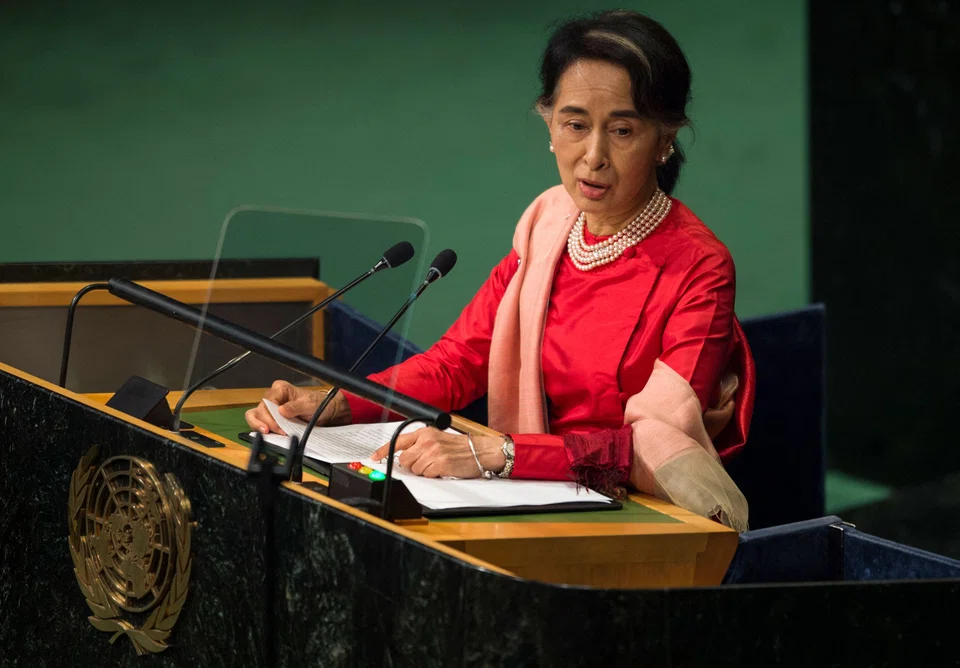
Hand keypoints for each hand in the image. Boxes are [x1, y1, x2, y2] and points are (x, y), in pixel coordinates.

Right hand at [244, 380, 349, 434]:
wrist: (324, 411)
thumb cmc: (317, 403)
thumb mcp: (309, 404)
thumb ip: (295, 407)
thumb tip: (281, 410)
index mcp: (280, 389)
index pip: (267, 402)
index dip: (271, 416)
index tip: (278, 427)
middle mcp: (273, 396)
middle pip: (259, 409)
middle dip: (266, 422)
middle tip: (276, 432)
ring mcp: (271, 407)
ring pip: (254, 416)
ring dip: (259, 426)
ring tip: (268, 434)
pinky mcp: (271, 417)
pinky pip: (260, 423)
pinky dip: (262, 429)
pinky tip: (270, 435)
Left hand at [370, 428, 505, 478]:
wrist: (481, 451)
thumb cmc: (461, 447)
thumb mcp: (438, 438)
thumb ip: (420, 444)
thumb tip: (403, 457)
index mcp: (425, 433)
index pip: (398, 441)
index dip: (383, 450)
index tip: (374, 457)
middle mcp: (427, 441)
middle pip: (404, 460)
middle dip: (412, 465)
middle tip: (426, 463)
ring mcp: (433, 453)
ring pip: (414, 470)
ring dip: (424, 471)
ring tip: (437, 465)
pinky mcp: (440, 464)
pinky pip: (426, 475)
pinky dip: (433, 475)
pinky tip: (443, 469)